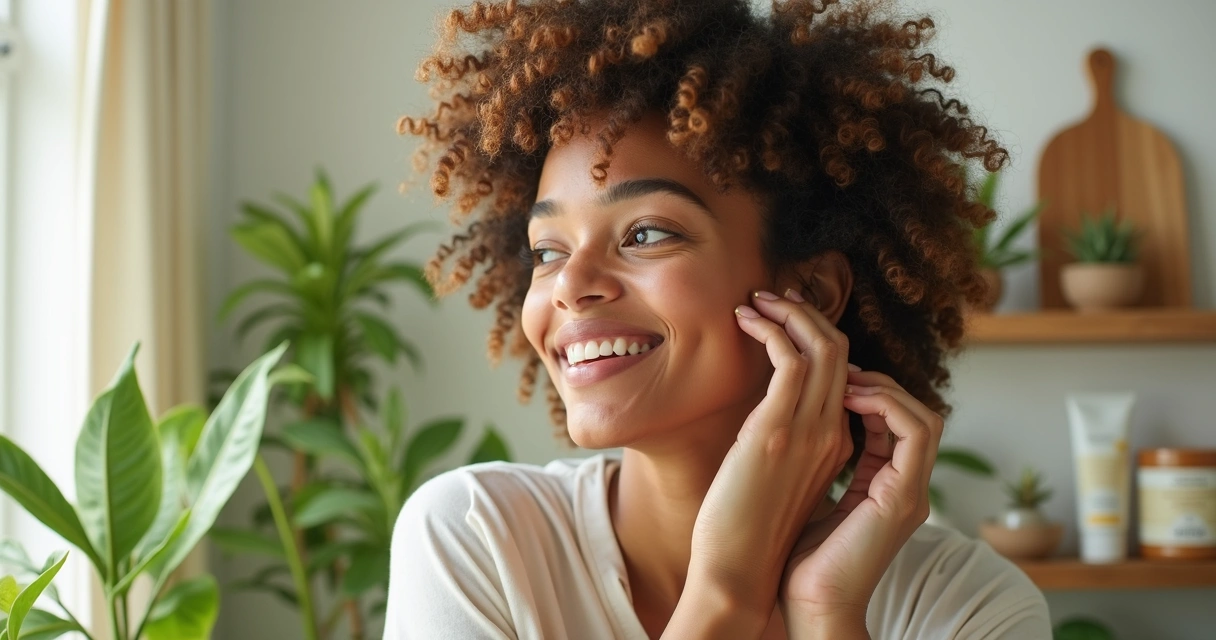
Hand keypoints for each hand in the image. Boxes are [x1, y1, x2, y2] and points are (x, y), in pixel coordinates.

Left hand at [685, 289, 853, 622]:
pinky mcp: (786, 432)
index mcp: (840, 450)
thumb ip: (787, 452)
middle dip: (812, 316)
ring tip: (761, 299)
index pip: (851, 378)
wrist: (744, 581)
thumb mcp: (780, 487)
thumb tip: (762, 421)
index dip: (824, 344)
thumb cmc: (751, 541)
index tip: (788, 324)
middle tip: (777, 296)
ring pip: (829, 348)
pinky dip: (779, 330)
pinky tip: (750, 323)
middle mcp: (837, 437)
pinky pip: (799, 359)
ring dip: (796, 314)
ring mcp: (818, 434)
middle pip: (846, 355)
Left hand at [778, 369, 942, 630]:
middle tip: (839, 369)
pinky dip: (886, 405)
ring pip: (924, 417)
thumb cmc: (793, 559)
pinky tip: (848, 397)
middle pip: (917, 414)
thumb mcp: (808, 497)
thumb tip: (791, 430)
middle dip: (880, 383)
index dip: (867, 393)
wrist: (807, 606)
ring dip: (885, 389)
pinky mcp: (901, 498)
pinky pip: (915, 432)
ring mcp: (908, 493)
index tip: (830, 379)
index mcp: (884, 488)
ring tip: (844, 379)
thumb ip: (816, 466)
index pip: (894, 424)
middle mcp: (904, 488)